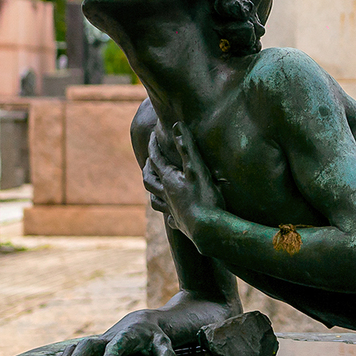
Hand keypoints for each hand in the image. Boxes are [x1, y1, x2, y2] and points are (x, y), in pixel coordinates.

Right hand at [46, 309, 181, 355]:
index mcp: (125, 337)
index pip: (115, 347)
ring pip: (77, 346)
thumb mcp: (163, 342)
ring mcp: (97, 341)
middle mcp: (107, 338)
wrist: (141, 322)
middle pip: (88, 344)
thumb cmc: (153, 335)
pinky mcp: (91, 346)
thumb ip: (166, 354)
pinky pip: (71, 350)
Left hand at [144, 124, 220, 241]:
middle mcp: (166, 195)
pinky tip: (170, 216)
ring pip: (155, 199)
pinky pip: (170, 218)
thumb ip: (186, 146)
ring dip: (152, 191)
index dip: (153, 145)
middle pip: (149, 180)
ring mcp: (172, 210)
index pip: (155, 159)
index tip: (152, 134)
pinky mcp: (181, 224)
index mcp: (169, 180)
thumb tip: (176, 125)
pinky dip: (168, 214)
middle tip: (149, 159)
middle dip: (148, 168)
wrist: (207, 230)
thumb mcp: (197, 168)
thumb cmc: (204, 197)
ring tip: (153, 187)